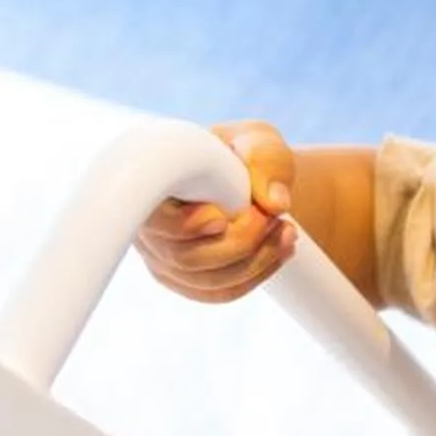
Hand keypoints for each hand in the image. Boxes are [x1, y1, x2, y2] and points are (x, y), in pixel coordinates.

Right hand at [135, 121, 299, 303]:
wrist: (250, 176)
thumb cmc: (245, 153)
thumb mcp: (260, 143)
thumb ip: (266, 161)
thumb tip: (275, 203)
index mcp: (152, 185)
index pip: (153, 218)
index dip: (183, 226)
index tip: (221, 219)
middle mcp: (148, 227)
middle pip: (184, 257)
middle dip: (238, 244)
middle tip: (274, 218)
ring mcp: (164, 258)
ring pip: (207, 281)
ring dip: (255, 262)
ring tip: (287, 231)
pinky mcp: (186, 279)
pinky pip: (219, 292)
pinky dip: (256, 277)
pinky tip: (280, 252)